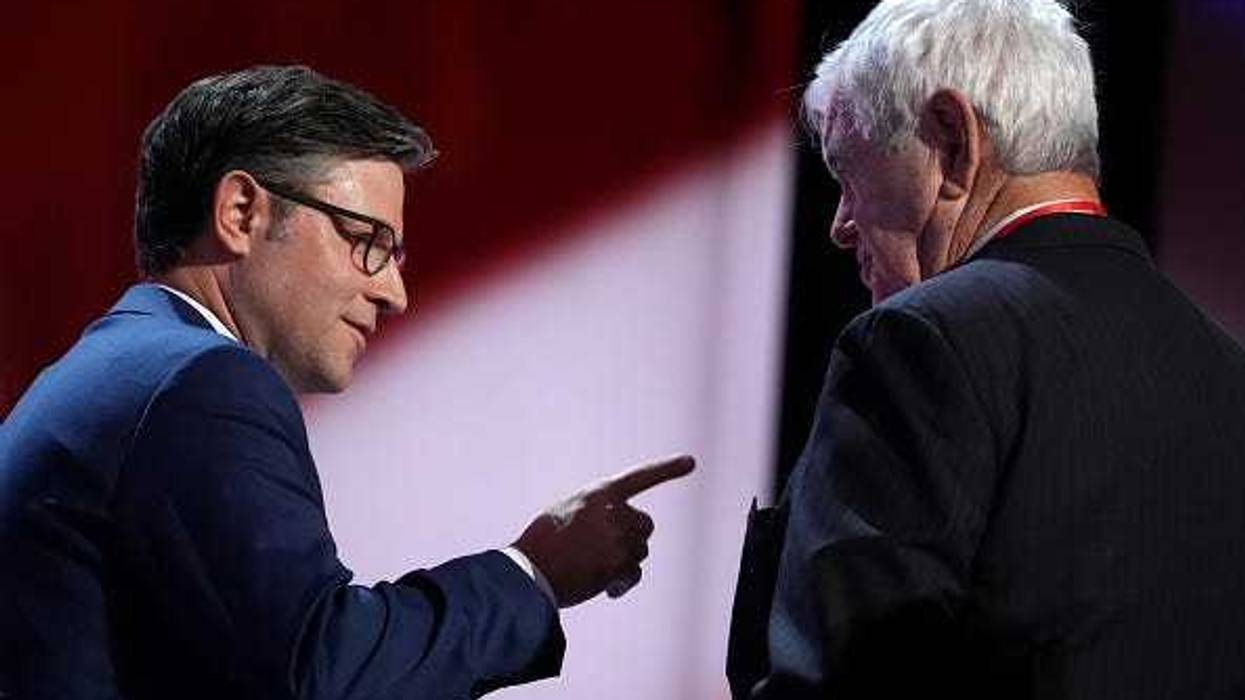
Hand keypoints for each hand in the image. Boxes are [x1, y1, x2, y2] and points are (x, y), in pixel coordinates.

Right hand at [513, 455, 694, 607]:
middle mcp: (614, 512)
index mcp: (599, 494)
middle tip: (608, 551)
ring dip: (624, 561)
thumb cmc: (542, 544)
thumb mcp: (566, 511)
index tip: (691, 462)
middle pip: (644, 525)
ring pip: (640, 550)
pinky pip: (634, 573)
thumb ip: (595, 511)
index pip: (640, 477)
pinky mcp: (619, 564)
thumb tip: (615, 529)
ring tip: (596, 568)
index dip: (667, 469)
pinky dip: (622, 582)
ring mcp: (619, 538)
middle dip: (633, 538)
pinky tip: (605, 586)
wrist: (530, 572)